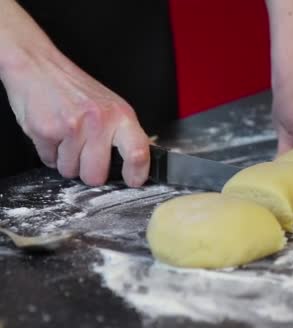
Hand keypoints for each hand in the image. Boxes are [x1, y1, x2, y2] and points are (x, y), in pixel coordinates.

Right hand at [1, 51, 149, 186]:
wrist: (38, 66)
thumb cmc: (75, 89)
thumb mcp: (111, 106)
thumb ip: (125, 134)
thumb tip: (140, 159)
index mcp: (121, 116)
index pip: (138, 152)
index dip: (137, 174)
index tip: (133, 181)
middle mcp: (99, 121)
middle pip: (96, 176)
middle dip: (88, 172)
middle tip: (85, 154)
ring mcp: (72, 127)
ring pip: (70, 171)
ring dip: (66, 160)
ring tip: (66, 137)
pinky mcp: (46, 130)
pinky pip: (49, 161)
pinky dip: (49, 152)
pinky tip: (53, 133)